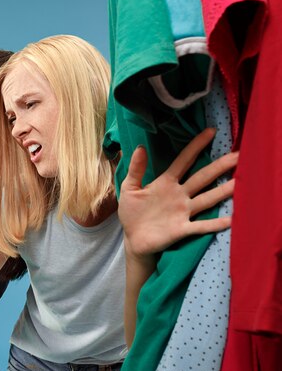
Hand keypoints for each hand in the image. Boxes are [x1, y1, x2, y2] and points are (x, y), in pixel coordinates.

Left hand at [118, 128, 237, 260]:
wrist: (133, 239)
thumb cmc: (132, 212)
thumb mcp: (130, 189)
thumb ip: (136, 169)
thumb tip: (139, 147)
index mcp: (166, 182)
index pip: (184, 161)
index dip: (196, 146)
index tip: (211, 131)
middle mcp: (179, 195)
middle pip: (202, 177)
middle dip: (219, 166)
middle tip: (239, 155)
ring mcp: (183, 212)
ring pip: (207, 199)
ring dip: (223, 192)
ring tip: (240, 182)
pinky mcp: (182, 229)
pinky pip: (201, 226)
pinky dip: (215, 223)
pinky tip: (231, 219)